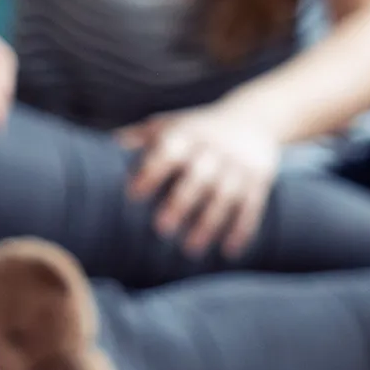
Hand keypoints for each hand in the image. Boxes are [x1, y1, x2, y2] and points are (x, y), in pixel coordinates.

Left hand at [117, 104, 278, 256]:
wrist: (257, 118)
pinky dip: (241, 229)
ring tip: (190, 249)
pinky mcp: (259, 181)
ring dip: (208, 224)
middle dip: (180, 203)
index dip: (151, 171)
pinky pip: (251, 207)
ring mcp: (239, 166)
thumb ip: (143, 135)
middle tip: (161, 229)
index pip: (169, 151)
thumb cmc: (199, 128)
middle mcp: (215, 150)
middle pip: (198, 178)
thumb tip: (110, 143)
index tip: (133, 194)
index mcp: (189, 136)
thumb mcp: (173, 123)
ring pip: (225, 196)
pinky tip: (229, 251)